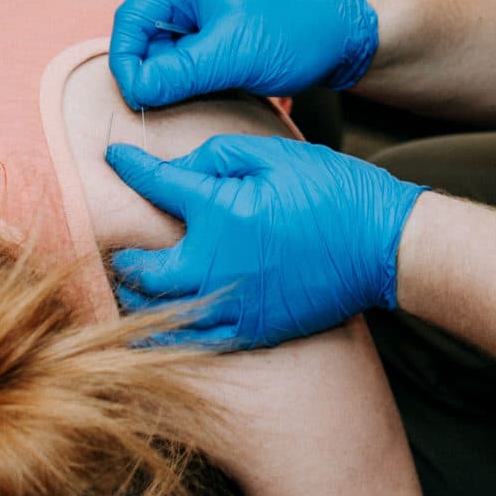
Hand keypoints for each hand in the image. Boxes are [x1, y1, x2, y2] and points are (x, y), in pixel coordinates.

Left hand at [104, 136, 426, 348]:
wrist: (382, 246)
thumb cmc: (333, 191)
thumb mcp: (275, 154)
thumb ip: (218, 156)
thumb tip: (179, 168)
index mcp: (218, 211)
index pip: (154, 184)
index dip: (128, 167)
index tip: (113, 157)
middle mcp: (214, 263)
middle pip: (140, 270)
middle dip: (121, 256)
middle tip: (117, 246)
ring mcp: (231, 303)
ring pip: (158, 313)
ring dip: (138, 297)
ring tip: (134, 285)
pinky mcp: (251, 330)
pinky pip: (193, 341)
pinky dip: (169, 331)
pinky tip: (161, 324)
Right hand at [108, 0, 379, 109]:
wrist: (341, 37)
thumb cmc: (295, 33)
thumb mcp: (233, 55)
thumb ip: (179, 73)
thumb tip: (135, 91)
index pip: (131, 17)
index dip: (125, 59)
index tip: (134, 96)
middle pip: (140, 32)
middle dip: (142, 69)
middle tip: (149, 106)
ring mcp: (199, 9)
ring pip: (159, 48)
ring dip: (162, 76)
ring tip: (176, 101)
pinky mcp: (211, 31)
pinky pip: (181, 56)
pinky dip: (180, 77)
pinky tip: (192, 94)